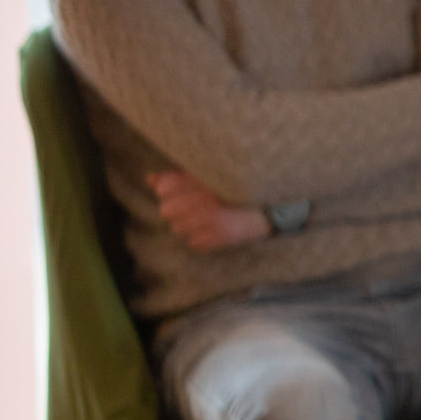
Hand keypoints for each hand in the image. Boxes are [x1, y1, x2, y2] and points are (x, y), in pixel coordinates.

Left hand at [147, 170, 270, 252]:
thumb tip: (150, 180)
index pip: (165, 188)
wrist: (270, 209)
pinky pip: (194, 243)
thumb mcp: (209, 177)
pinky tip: (213, 231)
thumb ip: (179, 176)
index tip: (180, 193)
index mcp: (204, 180)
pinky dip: (201, 240)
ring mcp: (213, 219)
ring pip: (178, 229)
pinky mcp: (221, 237)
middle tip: (194, 209)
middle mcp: (206, 198)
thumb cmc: (236, 191)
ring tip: (205, 220)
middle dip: (176, 211)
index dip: (168, 192)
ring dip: (188, 226)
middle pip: (166, 211)